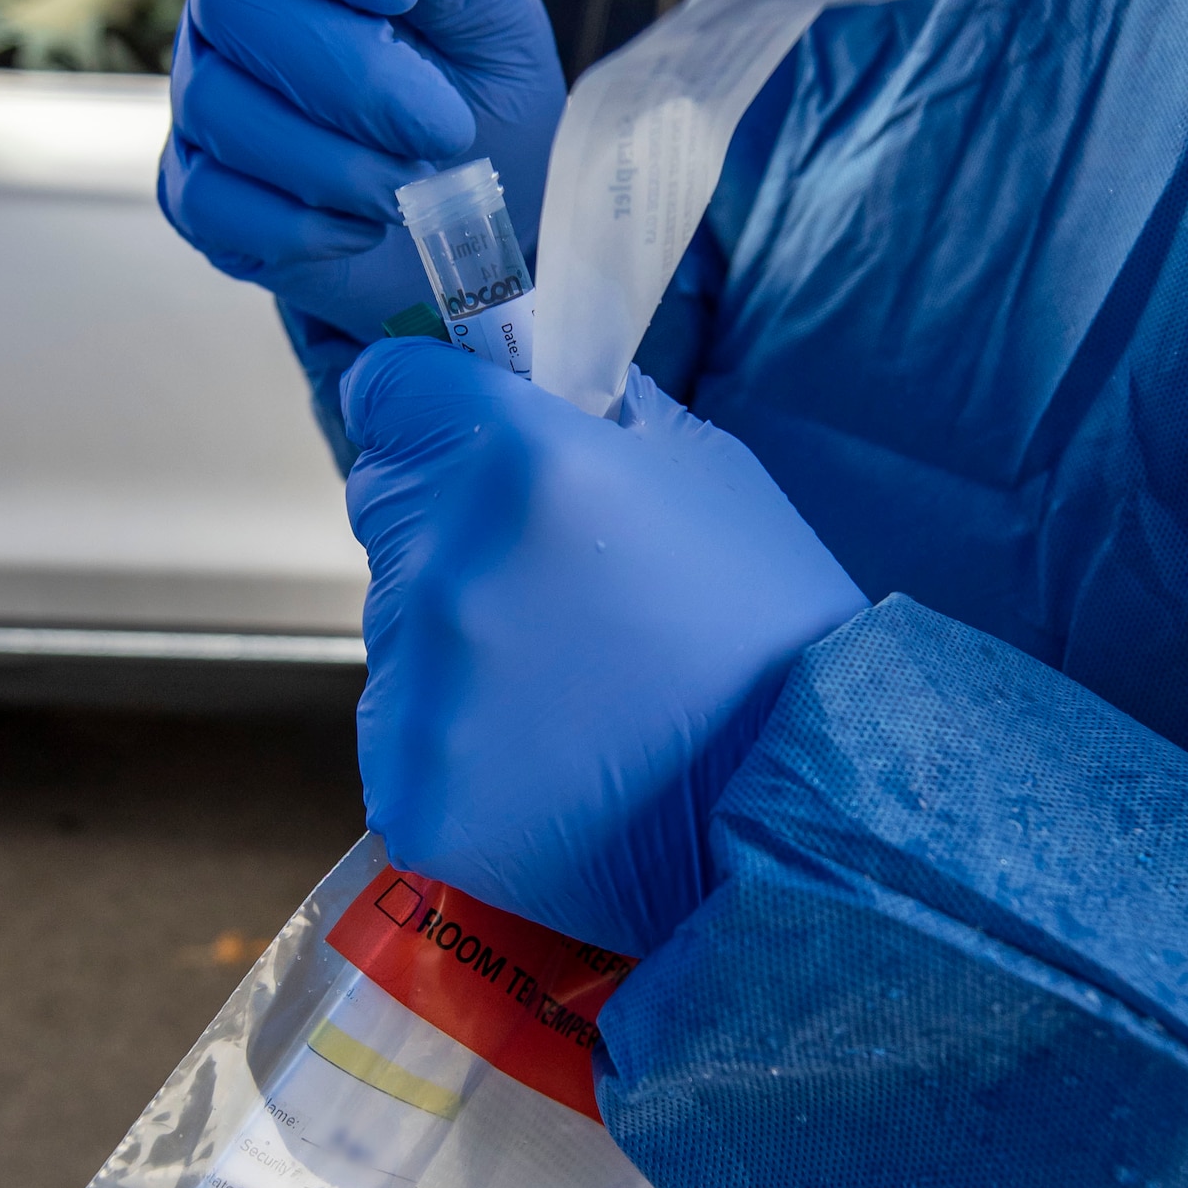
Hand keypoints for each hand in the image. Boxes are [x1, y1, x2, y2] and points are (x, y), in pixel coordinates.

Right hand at [158, 0, 564, 342]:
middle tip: (444, 127)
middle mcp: (230, 4)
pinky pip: (211, 204)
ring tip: (415, 185)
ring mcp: (204, 102)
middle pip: (234, 3)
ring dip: (340, 161)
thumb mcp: (487, 0)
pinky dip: (303, 224)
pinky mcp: (197, 199)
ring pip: (224, 111)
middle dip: (354, 77)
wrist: (480, 217)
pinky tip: (363, 225)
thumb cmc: (478, 94)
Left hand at [343, 342, 866, 956]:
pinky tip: (543, 765)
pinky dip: (455, 749)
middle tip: (551, 588)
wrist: (799, 802)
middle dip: (447, 527)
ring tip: (566, 693)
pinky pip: (404, 740)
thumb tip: (523, 385)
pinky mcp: (411, 791)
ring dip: (456, 646)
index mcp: (516, 464)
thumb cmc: (767, 630)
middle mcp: (448, 568)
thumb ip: (594, 416)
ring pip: (395, 631)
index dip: (424, 406)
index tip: (455, 433)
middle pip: (387, 507)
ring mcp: (419, 690)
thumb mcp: (705, 473)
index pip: (389, 391)